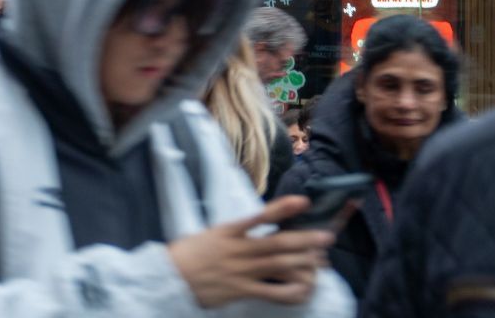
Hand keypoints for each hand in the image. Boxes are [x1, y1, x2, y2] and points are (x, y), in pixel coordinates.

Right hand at [167, 196, 334, 308]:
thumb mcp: (209, 235)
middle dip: (305, 239)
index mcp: (228, 231)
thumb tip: (256, 227)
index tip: (304, 201)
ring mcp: (240, 271)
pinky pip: (272, 292)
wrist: (169, 278)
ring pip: (279, 265)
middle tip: (326, 236)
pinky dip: (290, 291)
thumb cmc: (189, 254)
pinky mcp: (241, 291)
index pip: (260, 216)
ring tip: (321, 260)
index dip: (283, 208)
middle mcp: (237, 249)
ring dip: (303, 262)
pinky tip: (304, 289)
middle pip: (277, 243)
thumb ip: (234, 233)